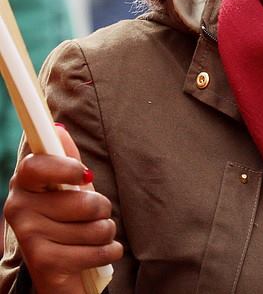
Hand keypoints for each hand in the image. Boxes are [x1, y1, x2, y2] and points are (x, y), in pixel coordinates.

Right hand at [3, 125, 121, 293]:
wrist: (61, 269)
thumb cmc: (69, 219)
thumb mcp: (70, 186)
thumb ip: (66, 159)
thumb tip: (58, 129)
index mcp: (24, 184)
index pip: (35, 166)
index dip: (64, 168)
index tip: (85, 176)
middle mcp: (18, 209)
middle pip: (85, 201)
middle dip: (103, 209)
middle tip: (94, 215)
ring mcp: (29, 237)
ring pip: (97, 227)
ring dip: (106, 232)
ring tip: (94, 236)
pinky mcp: (44, 263)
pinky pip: (98, 251)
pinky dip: (108, 252)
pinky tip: (98, 253)